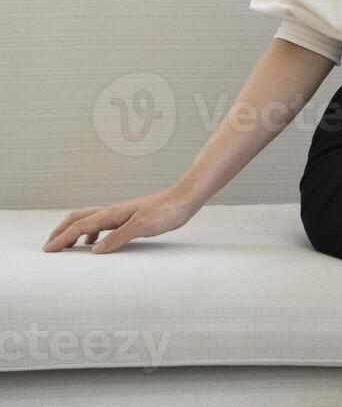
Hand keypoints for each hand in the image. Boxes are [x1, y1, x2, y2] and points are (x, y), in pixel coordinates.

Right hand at [42, 185, 201, 253]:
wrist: (185, 198)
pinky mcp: (131, 217)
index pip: (79, 226)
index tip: (47, 250)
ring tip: (68, 247)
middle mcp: (113, 211)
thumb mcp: (142, 227)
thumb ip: (118, 238)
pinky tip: (96, 243)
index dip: (62, 238)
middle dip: (62, 231)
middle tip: (50, 246)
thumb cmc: (166, 211)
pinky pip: (104, 224)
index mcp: (112, 214)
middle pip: (79, 218)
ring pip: (90, 220)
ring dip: (75, 232)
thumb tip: (93, 251)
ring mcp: (122, 213)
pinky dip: (93, 233)